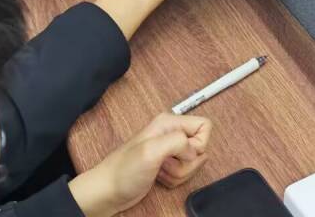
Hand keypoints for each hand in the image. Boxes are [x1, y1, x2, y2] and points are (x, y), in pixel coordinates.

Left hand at [68, 114, 211, 216]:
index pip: (204, 126)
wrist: (109, 190)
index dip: (197, 145)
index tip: (179, 154)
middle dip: (187, 163)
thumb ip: (177, 142)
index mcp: (169, 122)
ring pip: (193, 162)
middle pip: (200, 148)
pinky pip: (185, 172)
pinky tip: (159, 176)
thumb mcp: (151, 150)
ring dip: (179, 173)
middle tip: (165, 164)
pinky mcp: (168, 164)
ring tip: (159, 171)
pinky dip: (175, 179)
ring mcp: (170, 150)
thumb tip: (193, 150)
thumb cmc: (125, 171)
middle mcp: (171, 133)